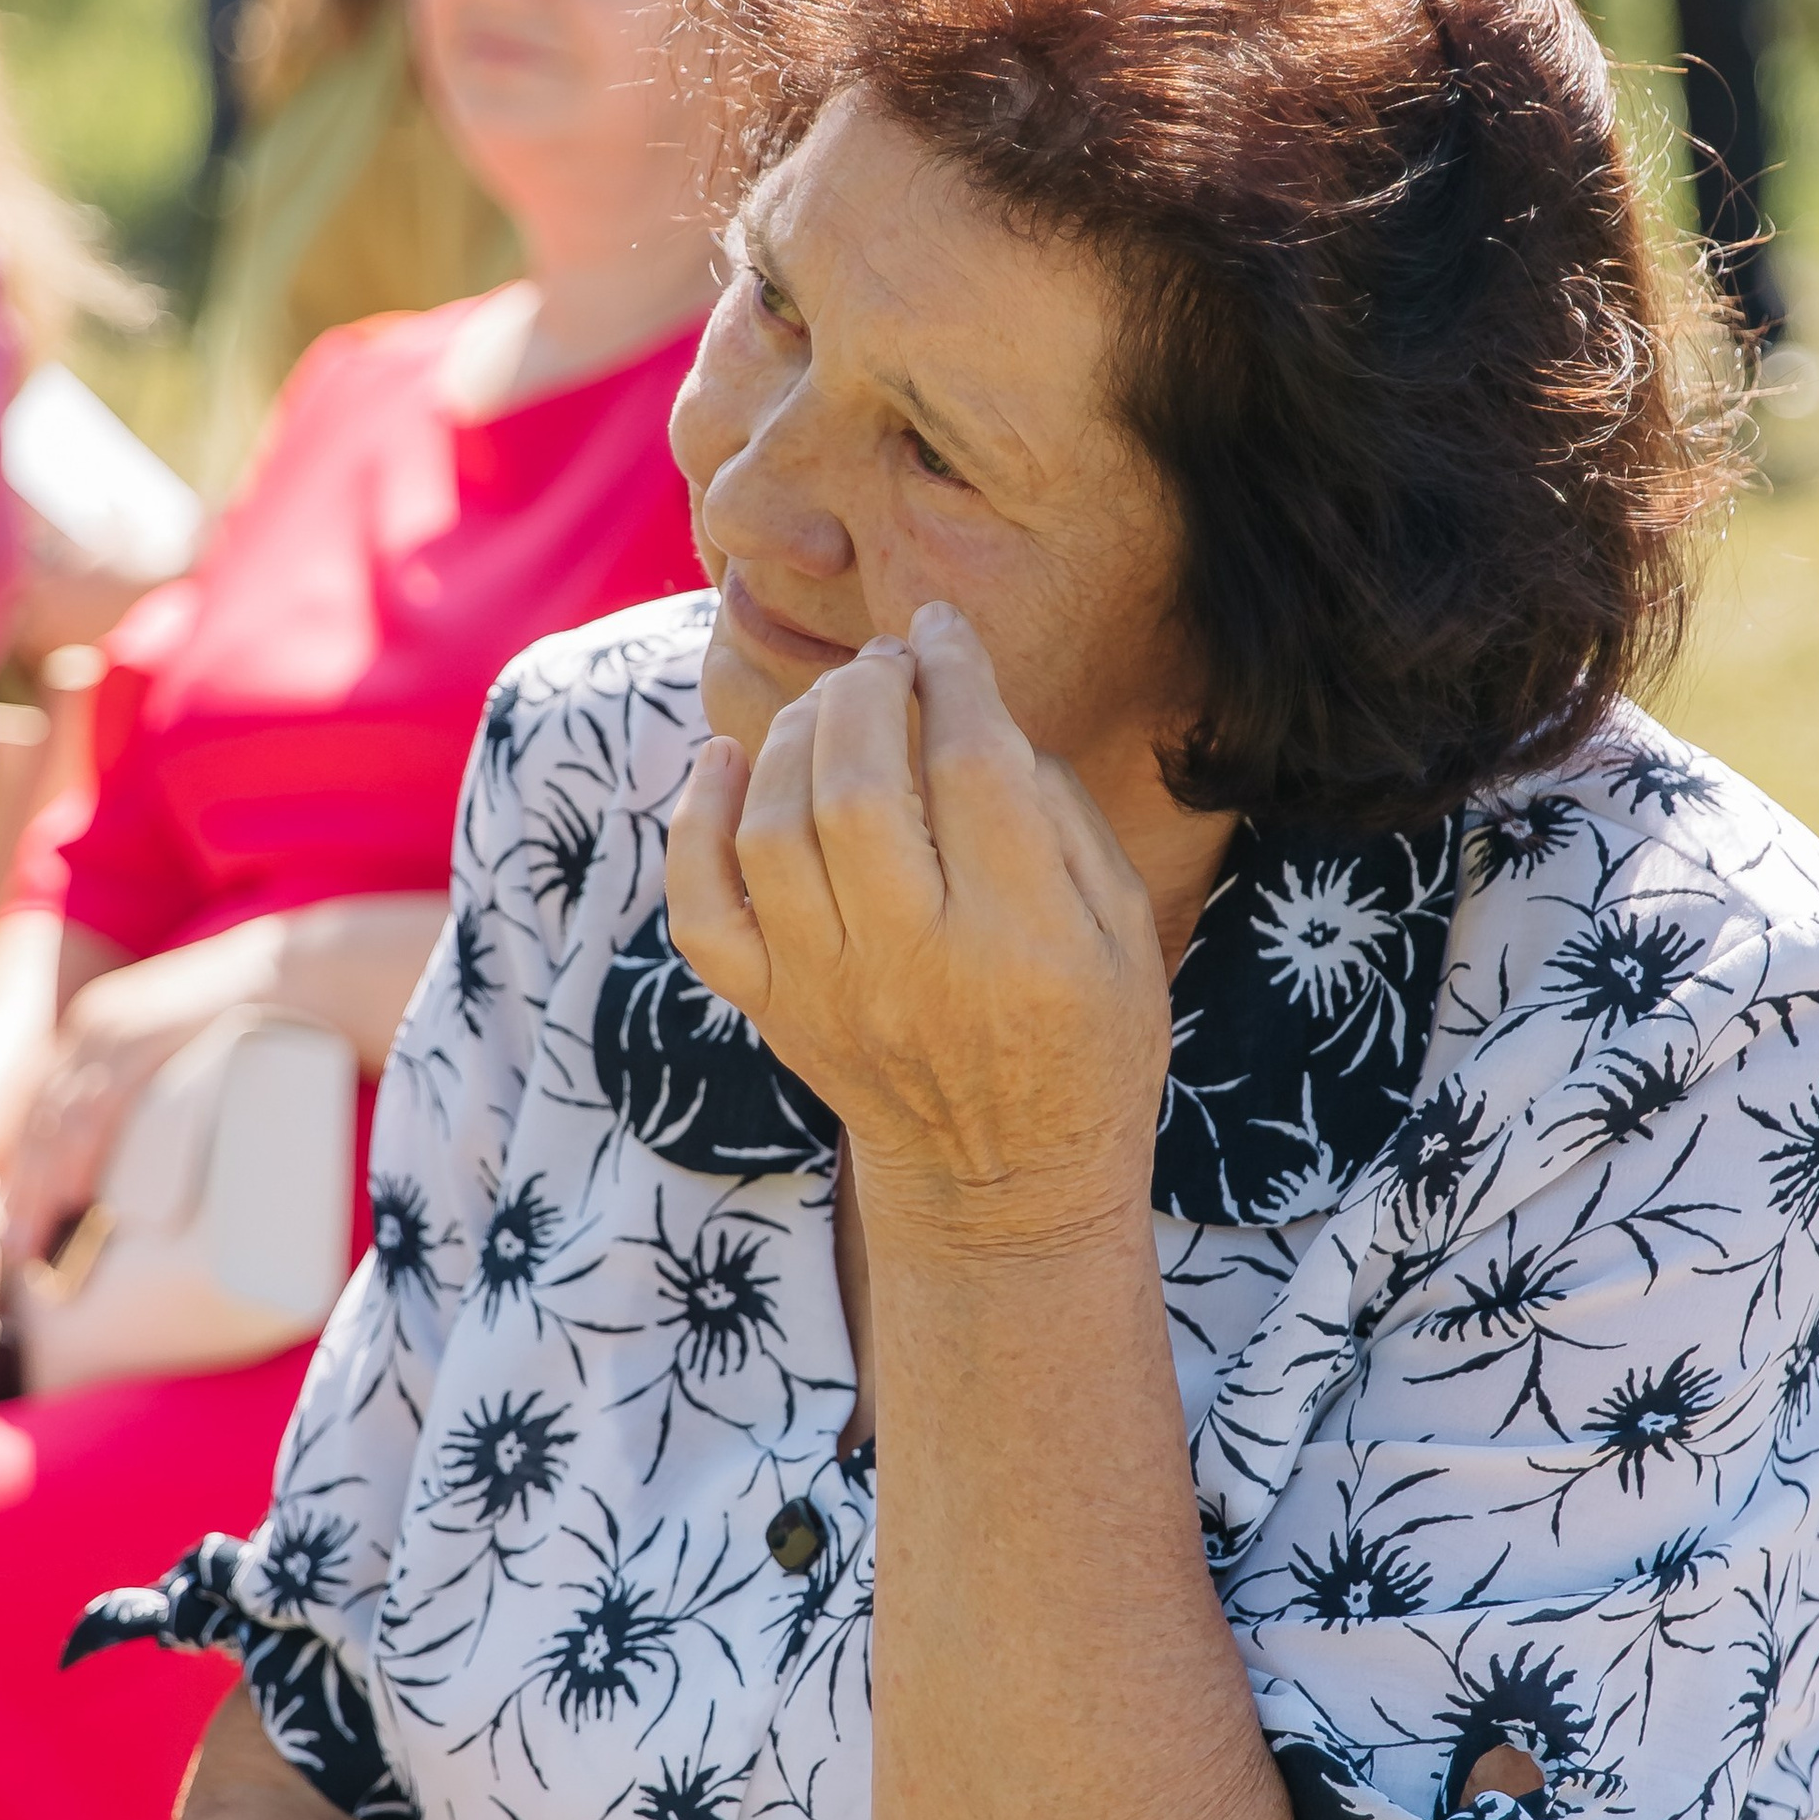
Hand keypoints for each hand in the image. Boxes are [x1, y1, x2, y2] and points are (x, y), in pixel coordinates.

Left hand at [5, 922, 283, 1267]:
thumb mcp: (182, 1054)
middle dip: (21, 1190)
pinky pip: (102, 1102)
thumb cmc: (257, 1024)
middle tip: (12, 1249)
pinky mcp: (150, 1035)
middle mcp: (93, 1026)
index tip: (15, 1223)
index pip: (40, 1111)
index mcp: (94, 1031)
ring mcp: (118, 1028)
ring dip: (41, 1184)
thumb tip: (142, 1160)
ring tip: (33, 1238)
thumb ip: (153, 1092)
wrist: (304, 970)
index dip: (22, 1170)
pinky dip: (81, 1151)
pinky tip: (71, 1192)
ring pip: (60, 1117)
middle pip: (40, 1120)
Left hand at [664, 605, 1168, 1239]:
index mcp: (1024, 941)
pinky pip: (702, 909)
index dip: (953, 676)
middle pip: (858, 790)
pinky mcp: (773, 1012)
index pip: (974, 767)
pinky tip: (724, 761)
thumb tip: (975, 715)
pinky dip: (694, 825)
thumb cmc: (1083, 1041)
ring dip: (793, 738)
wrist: (1004, 1184)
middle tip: (885, 664)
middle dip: (866, 694)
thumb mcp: (1123, 932)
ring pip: (773, 833)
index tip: (944, 635)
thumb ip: (1060, 818)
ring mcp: (828, 995)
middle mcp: (915, 968)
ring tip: (832, 705)